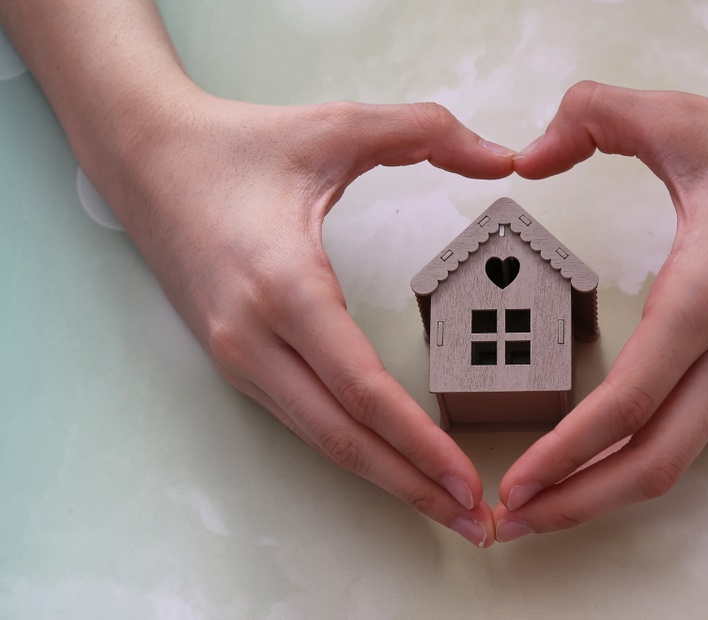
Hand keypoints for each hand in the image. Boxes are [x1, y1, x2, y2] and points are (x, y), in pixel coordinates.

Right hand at [96, 90, 514, 546]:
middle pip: (343, 438)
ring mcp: (239, 357)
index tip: (467, 477)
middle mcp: (254, 337)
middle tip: (474, 520)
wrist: (145, 158)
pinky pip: (304, 420)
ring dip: (386, 477)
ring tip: (444, 503)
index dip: (418, 441)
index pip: (362, 388)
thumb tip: (504, 157)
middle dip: (412, 486)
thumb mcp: (337, 126)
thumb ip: (426, 130)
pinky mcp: (237, 361)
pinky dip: (354, 449)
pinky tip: (391, 460)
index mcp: (282, 286)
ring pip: (322, 440)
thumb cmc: (236, 148)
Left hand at [491, 79, 707, 540]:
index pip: (629, 401)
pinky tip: (603, 458)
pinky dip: (642, 461)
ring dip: (606, 491)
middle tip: (508, 523)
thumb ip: (594, 115)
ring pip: (676, 460)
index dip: (566, 452)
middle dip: (576, 504)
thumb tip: (530, 153)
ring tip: (543, 502)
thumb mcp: (683, 118)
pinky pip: (696, 436)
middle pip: (653, 464)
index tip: (514, 482)